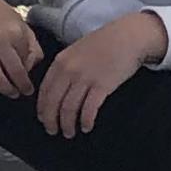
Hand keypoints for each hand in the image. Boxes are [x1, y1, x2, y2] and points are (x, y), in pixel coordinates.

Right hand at [0, 0, 44, 98]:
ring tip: (10, 93)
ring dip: (5, 89)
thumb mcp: (21, 24)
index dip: (29, 72)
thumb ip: (32, 45)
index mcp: (15, 32)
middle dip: (21, 86)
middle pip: (14, 72)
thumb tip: (31, 67)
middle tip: (24, 92)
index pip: (27, 61)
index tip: (30, 79)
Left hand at [34, 11, 162, 138]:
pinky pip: (89, 108)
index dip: (42, 108)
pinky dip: (86, 120)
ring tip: (69, 133)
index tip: (43, 119)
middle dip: (51, 120)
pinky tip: (86, 127)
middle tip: (53, 132)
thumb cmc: (104, 44)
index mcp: (60, 62)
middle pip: (54, 102)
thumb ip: (65, 68)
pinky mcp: (102, 85)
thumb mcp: (76, 51)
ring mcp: (85, 78)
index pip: (44, 90)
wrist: (128, 36)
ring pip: (69, 108)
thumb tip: (57, 89)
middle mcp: (69, 71)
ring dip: (68, 124)